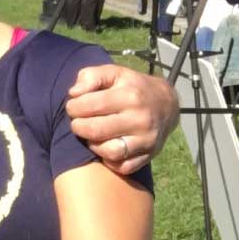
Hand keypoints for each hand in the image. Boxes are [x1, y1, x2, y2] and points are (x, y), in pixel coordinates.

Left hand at [64, 65, 178, 174]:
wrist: (166, 104)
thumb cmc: (132, 87)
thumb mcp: (114, 72)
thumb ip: (91, 76)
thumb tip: (74, 93)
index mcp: (130, 96)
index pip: (91, 105)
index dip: (74, 107)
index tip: (72, 107)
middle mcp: (140, 119)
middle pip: (96, 130)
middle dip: (78, 127)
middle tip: (77, 122)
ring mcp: (146, 140)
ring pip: (110, 152)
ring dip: (93, 145)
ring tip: (92, 135)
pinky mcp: (149, 156)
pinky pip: (122, 167)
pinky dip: (109, 160)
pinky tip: (106, 146)